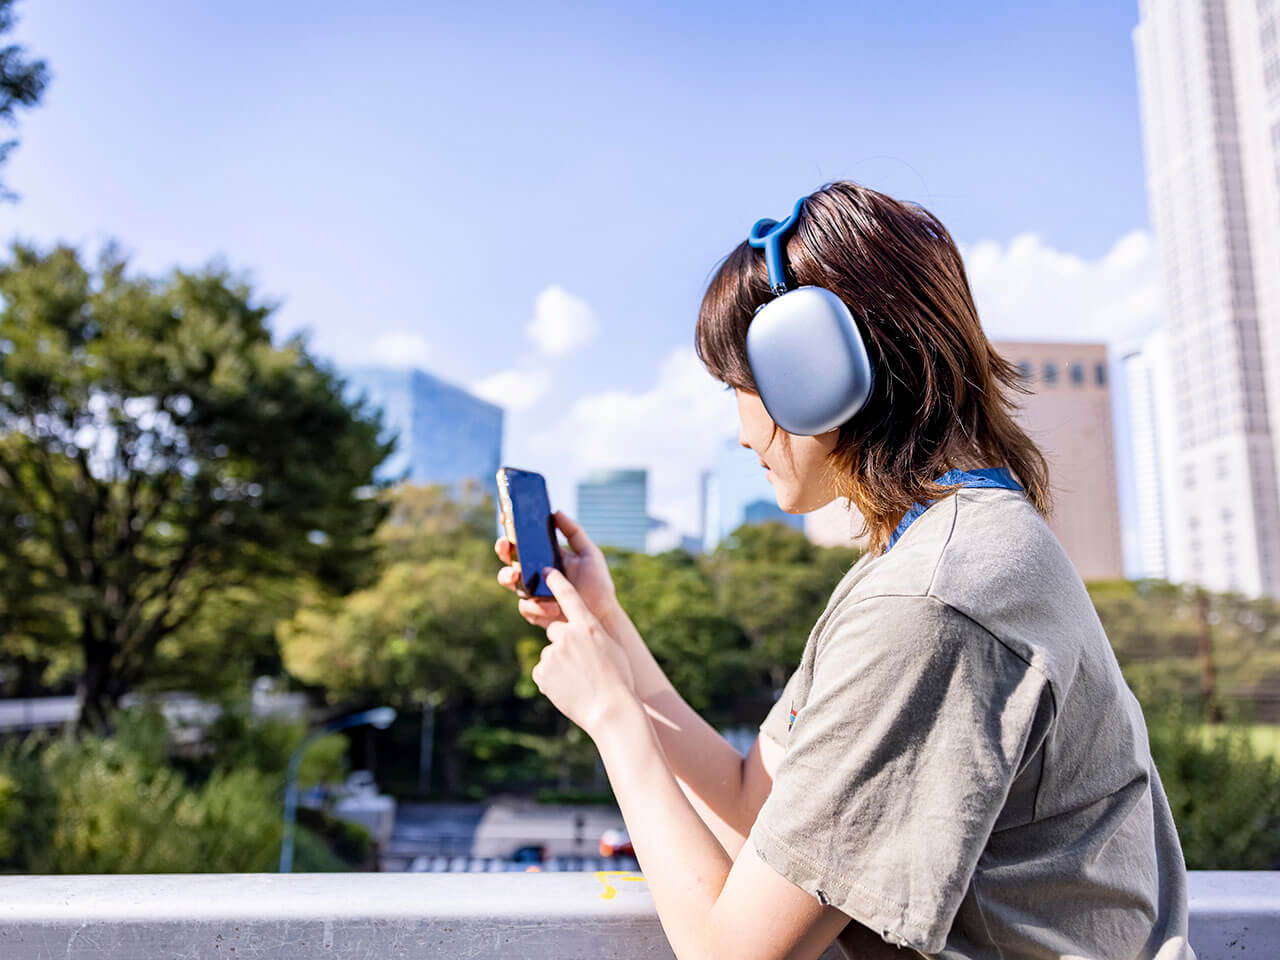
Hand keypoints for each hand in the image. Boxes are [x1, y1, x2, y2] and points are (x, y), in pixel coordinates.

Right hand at [495, 510, 617, 627]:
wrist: (602, 616)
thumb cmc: (598, 584)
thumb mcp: (589, 554)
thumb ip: (574, 532)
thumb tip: (556, 512)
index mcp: (546, 555)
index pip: (525, 539)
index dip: (513, 529)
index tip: (507, 518)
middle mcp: (536, 572)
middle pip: (510, 557)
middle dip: (503, 548)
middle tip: (505, 544)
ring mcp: (532, 591)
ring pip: (509, 580)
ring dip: (507, 576)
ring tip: (516, 575)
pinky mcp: (534, 611)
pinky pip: (525, 606)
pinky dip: (537, 606)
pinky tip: (553, 607)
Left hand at [531, 567, 636, 737]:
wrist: (610, 711)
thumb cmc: (619, 680)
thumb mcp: (612, 649)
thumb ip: (592, 635)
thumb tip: (579, 633)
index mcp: (587, 626)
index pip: (568, 596)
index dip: (556, 581)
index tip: (546, 570)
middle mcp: (566, 636)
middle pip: (556, 630)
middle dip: (565, 643)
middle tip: (581, 663)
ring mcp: (551, 654)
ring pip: (552, 654)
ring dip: (561, 665)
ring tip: (579, 681)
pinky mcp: (541, 673)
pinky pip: (544, 672)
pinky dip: (553, 680)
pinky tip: (568, 689)